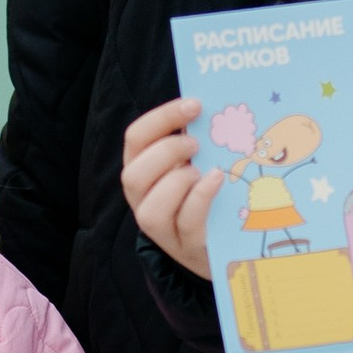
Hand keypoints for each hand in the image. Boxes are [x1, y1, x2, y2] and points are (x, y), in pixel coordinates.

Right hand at [122, 96, 219, 278]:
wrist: (220, 245)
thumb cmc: (206, 194)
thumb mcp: (194, 163)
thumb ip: (195, 141)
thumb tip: (216, 107)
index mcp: (142, 170)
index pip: (136, 138)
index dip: (162, 117)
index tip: (194, 105)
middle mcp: (143, 201)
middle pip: (132, 175)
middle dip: (166, 152)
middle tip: (196, 144)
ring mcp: (162, 230)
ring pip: (152, 207)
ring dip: (178, 181)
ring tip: (201, 170)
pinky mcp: (187, 247)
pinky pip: (186, 222)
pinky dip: (200, 197)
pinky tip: (216, 180)